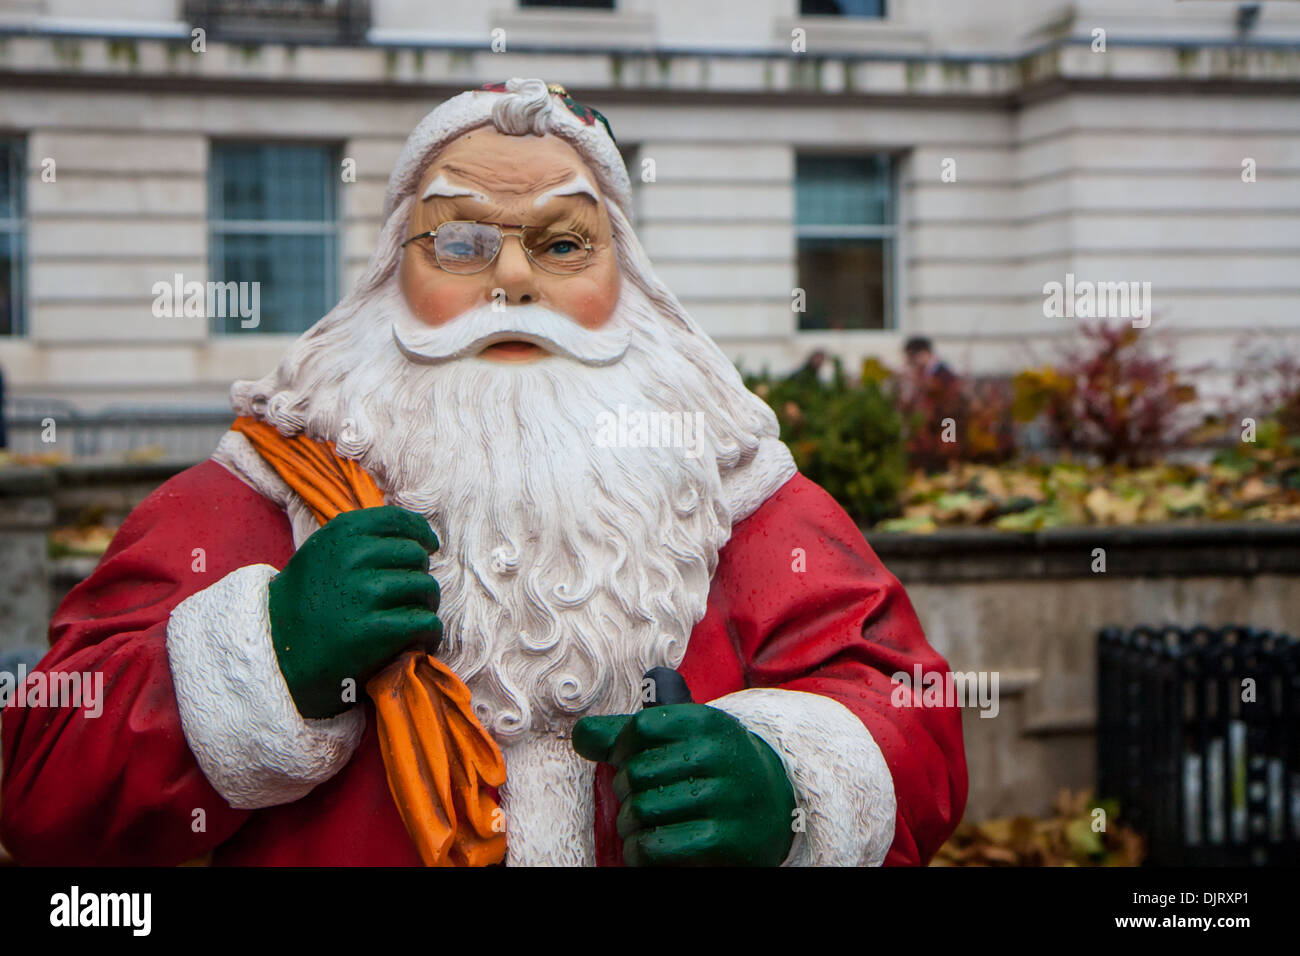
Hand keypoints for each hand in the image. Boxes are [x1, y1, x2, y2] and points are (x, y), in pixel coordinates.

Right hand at [268, 506, 441, 718]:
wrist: (273, 653)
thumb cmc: (305, 602)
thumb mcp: (322, 554)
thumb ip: (362, 540)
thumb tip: (419, 535)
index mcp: (341, 533)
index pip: (400, 521)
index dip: (421, 534)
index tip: (428, 547)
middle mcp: (353, 557)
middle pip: (417, 557)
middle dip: (419, 576)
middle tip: (409, 597)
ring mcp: (364, 593)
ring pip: (426, 588)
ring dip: (425, 606)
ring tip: (411, 621)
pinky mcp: (374, 631)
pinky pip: (426, 623)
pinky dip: (429, 634)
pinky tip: (418, 641)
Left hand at [572, 704, 795, 865]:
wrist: (775, 804)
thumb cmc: (714, 766)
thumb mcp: (684, 737)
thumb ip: (630, 733)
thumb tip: (581, 735)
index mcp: (708, 722)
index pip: (641, 728)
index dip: (623, 749)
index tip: (630, 761)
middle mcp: (720, 756)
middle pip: (636, 772)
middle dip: (626, 791)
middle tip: (638, 799)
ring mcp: (725, 799)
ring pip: (642, 811)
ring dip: (630, 825)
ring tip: (641, 825)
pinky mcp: (725, 840)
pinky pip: (655, 847)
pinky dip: (639, 852)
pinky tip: (646, 849)